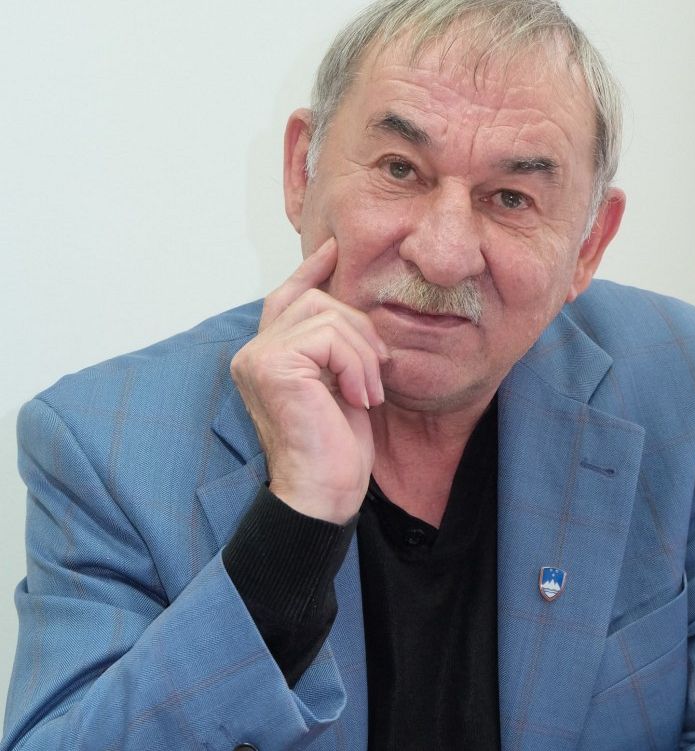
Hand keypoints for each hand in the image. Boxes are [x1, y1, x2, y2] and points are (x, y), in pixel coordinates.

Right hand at [230, 238, 388, 523]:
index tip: (333, 249)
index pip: (286, 298)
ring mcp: (258, 357)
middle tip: (377, 371)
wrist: (323, 494)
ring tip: (367, 393)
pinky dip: (356, 364)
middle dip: (358, 329)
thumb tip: (347, 302)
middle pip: (315, 301)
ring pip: (326, 314)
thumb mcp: (341, 385)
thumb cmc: (334, 450)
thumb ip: (334, 347)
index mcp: (266, 357)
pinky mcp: (272, 365)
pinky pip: (329, 336)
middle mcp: (252, 353)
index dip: (310, 270)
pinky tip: (359, 398)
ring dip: (361, 353)